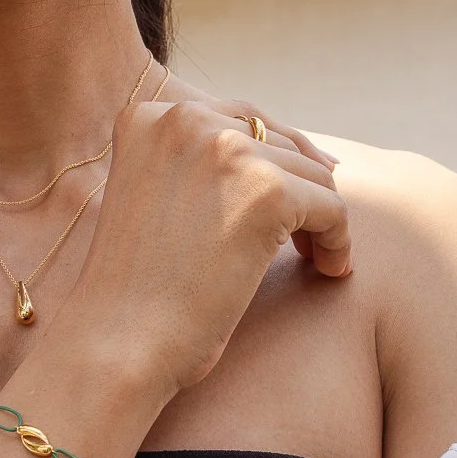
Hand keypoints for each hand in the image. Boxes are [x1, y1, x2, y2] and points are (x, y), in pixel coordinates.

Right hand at [57, 84, 349, 408]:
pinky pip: (333, 208)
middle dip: (296, 191)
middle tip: (302, 240)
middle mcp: (184, 118)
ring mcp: (226, 150)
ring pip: (313, 175)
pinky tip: (328, 269)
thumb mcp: (157, 200)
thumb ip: (204, 165)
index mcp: (148, 117)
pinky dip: (338, 242)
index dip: (270, 164)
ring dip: (320, 219)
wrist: (118, 341)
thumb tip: (313, 154)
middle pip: (279, 143)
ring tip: (313, 259)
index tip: (284, 207)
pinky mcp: (266, 190)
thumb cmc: (138, 290)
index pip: (238, 120)